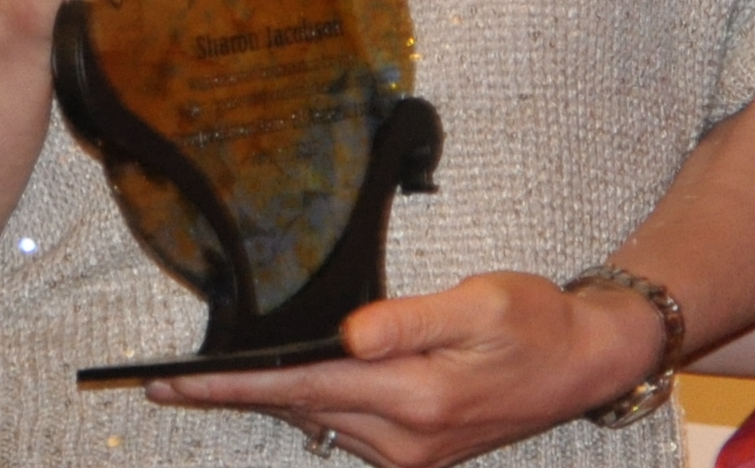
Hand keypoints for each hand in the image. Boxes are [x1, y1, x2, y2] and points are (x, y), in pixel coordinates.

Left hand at [148, 272, 667, 465]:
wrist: (583, 363)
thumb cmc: (535, 322)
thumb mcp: (478, 303)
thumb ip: (408, 321)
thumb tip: (346, 334)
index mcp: (416, 398)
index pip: (302, 387)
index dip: (233, 384)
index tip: (174, 382)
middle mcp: (405, 441)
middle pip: (301, 411)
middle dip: (237, 394)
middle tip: (171, 381)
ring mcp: (410, 457)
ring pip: (321, 422)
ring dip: (275, 400)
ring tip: (220, 377)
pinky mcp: (416, 459)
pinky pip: (348, 430)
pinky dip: (315, 407)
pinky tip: (295, 384)